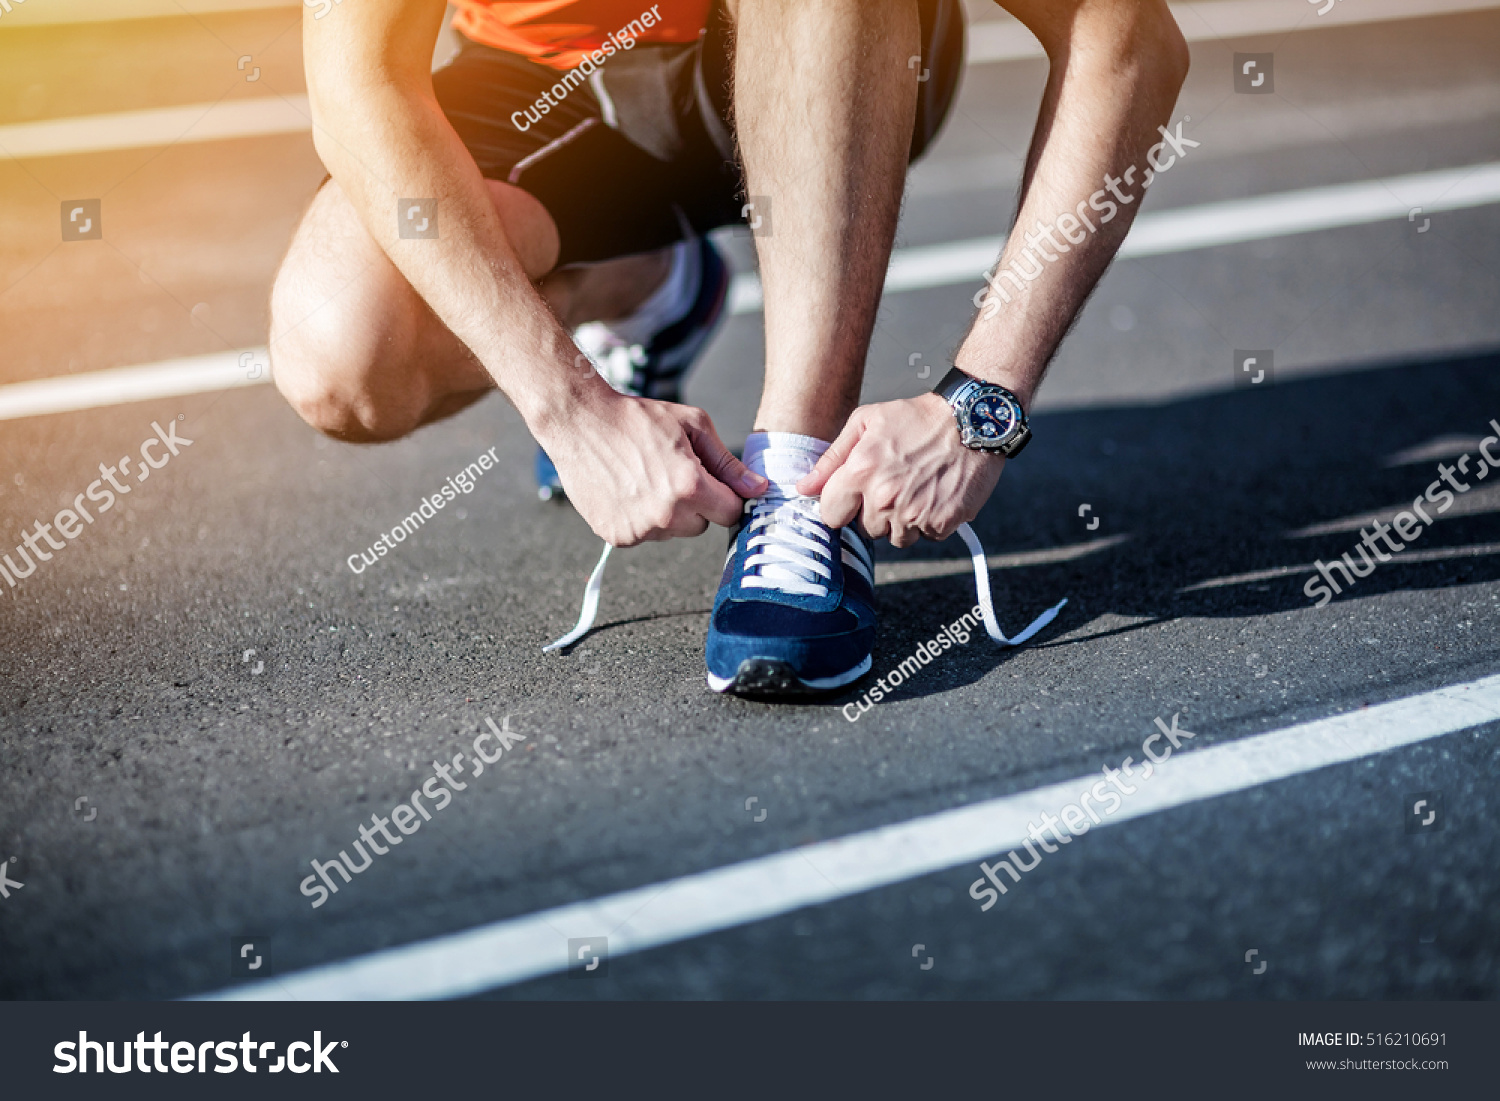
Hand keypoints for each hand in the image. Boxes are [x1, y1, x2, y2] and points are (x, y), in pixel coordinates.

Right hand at [538, 383, 767, 546]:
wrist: (580, 422)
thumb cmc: (637, 418)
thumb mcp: (692, 426)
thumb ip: (728, 463)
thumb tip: (758, 488)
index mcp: (689, 487)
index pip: (730, 513)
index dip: (725, 496)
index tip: (712, 482)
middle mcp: (665, 515)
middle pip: (702, 526)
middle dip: (696, 505)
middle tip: (671, 473)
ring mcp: (639, 530)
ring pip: (672, 532)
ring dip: (667, 513)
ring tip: (645, 478)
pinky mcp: (617, 537)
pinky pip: (644, 535)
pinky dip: (640, 519)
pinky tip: (627, 490)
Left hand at [797, 393, 1003, 547]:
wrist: (973, 420)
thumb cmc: (917, 418)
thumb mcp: (866, 422)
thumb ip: (831, 458)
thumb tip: (803, 487)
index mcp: (861, 472)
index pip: (831, 516)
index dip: (841, 506)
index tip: (854, 495)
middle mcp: (884, 498)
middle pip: (865, 529)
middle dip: (874, 512)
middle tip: (894, 483)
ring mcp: (914, 514)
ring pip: (895, 537)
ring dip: (902, 520)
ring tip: (916, 487)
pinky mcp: (941, 523)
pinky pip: (926, 536)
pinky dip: (930, 520)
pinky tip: (936, 493)